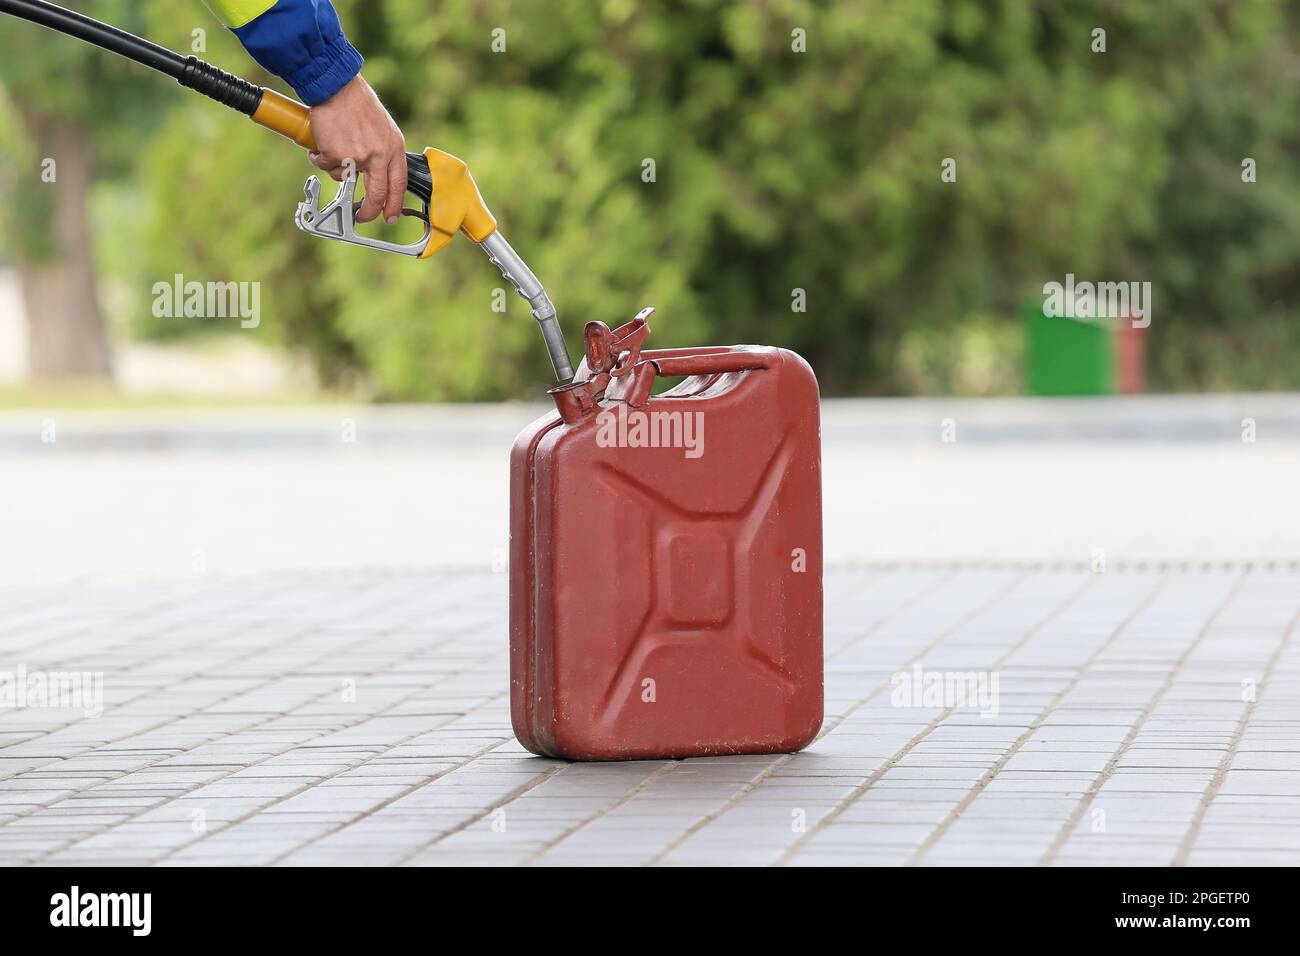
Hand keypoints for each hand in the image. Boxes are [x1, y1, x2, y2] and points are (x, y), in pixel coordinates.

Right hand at [308, 75, 407, 224]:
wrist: (336, 86)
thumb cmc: (356, 102)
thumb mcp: (382, 128)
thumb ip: (383, 151)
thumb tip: (377, 176)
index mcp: (394, 147)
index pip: (399, 184)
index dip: (394, 204)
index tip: (389, 217)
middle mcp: (380, 155)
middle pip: (377, 194)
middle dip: (368, 212)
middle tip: (360, 217)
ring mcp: (359, 157)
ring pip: (343, 179)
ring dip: (334, 168)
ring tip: (332, 145)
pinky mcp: (337, 156)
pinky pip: (325, 166)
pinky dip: (319, 157)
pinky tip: (322, 140)